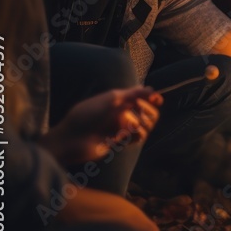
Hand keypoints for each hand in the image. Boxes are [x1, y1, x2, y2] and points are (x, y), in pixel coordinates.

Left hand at [41, 87, 162, 164]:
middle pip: (149, 111)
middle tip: (141, 112)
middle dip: (149, 111)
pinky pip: (138, 137)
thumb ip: (133, 93)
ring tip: (132, 126)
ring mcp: (122, 127)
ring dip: (144, 123)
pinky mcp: (121, 141)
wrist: (73, 139)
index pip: (143, 96)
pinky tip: (129, 134)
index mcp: (119, 100)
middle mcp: (123, 112)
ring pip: (146, 125)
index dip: (152, 98)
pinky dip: (138, 134)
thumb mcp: (111, 99)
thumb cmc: (88, 115)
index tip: (157, 100)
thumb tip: (153, 89)